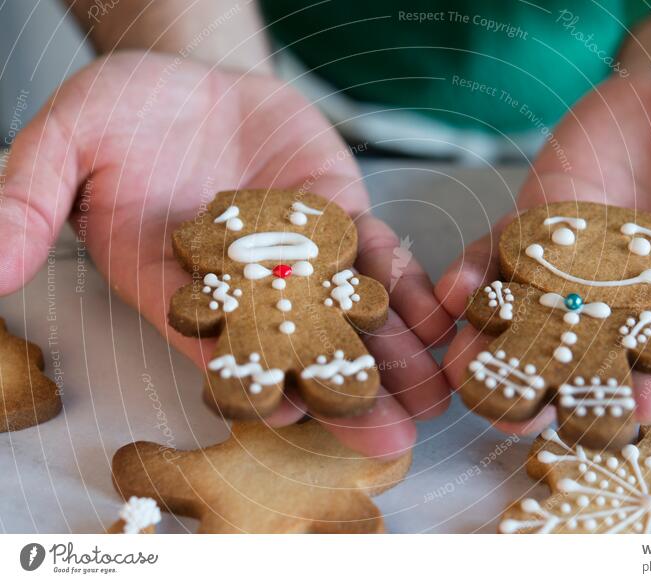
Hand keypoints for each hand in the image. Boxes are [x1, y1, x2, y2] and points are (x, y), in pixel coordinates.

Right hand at [0, 52, 453, 456]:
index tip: (290, 413)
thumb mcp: (68, 142)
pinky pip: (381, 261)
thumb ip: (31, 198)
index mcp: (181, 288)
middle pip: (298, 351)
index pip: (218, 347)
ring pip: (350, 317)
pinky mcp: (343, 221)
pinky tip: (439, 322)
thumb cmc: (125, 113)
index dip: (254, 380)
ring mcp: (302, 258)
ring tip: (431, 401)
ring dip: (392, 358)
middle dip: (343, 395)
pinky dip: (409, 290)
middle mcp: (248, 287)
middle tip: (386, 443)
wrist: (191, 78)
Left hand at [437, 64, 650, 432]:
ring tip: (469, 372)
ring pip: (534, 312)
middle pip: (594, 349)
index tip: (634, 405)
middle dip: (555, 383)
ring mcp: (580, 259)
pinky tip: (454, 293)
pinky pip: (501, 254)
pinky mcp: (538, 225)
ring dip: (498, 346)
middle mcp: (636, 290)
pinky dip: (476, 274)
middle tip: (522, 416)